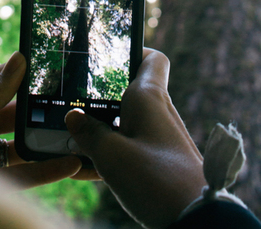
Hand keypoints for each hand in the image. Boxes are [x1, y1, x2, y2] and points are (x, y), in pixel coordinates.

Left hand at [0, 52, 84, 187]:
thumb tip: (21, 60)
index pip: (3, 82)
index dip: (28, 76)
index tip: (57, 68)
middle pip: (19, 114)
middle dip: (44, 109)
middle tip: (74, 102)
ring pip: (25, 146)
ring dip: (50, 140)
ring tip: (79, 133)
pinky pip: (23, 176)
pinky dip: (47, 171)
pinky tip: (70, 163)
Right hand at [67, 48, 207, 228]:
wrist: (194, 217)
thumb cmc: (156, 180)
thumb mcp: (111, 156)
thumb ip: (88, 133)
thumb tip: (72, 115)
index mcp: (150, 99)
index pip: (152, 58)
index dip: (132, 50)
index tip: (107, 53)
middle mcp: (159, 114)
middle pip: (128, 94)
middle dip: (98, 99)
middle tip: (68, 106)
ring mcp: (160, 139)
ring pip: (125, 125)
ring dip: (99, 132)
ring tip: (66, 142)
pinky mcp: (159, 163)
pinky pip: (130, 150)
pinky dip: (108, 155)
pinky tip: (81, 169)